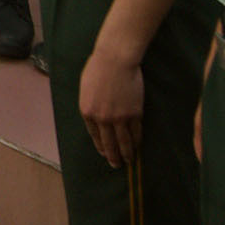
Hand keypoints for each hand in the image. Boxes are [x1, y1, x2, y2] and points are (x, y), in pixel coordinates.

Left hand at [78, 43, 144, 167]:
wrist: (115, 59)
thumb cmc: (98, 67)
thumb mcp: (86, 88)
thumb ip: (90, 104)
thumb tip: (96, 117)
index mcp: (87, 112)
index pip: (95, 136)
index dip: (100, 146)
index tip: (104, 153)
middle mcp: (102, 119)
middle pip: (108, 143)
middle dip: (112, 156)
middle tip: (116, 165)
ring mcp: (119, 118)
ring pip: (124, 142)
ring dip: (126, 154)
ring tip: (128, 161)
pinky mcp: (134, 114)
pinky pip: (136, 132)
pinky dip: (137, 141)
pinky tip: (138, 145)